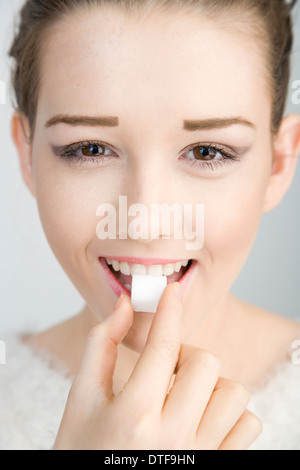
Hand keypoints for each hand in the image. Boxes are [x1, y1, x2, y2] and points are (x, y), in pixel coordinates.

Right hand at [54, 283, 261, 449]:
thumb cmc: (84, 451)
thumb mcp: (81, 400)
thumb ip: (101, 346)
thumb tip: (124, 304)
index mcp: (133, 414)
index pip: (163, 345)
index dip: (169, 310)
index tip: (171, 293)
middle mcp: (172, 437)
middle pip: (206, 364)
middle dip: (186, 356)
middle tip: (167, 370)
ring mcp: (199, 455)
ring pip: (233, 393)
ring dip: (211, 385)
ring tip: (185, 396)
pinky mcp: (217, 466)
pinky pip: (247, 425)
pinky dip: (231, 413)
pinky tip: (203, 417)